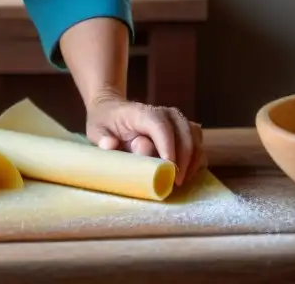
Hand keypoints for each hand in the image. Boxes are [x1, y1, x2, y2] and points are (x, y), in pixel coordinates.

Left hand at [85, 92, 204, 185]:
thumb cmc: (105, 123)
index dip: (167, 146)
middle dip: (183, 160)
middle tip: (174, 183)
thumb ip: (102, 138)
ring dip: (191, 162)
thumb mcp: (96, 130)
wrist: (113, 110)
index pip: (161, 125)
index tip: (168, 168)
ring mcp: (178, 120)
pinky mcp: (185, 130)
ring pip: (195, 139)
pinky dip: (196, 161)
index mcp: (142, 112)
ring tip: (179, 182)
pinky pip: (198, 144)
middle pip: (184, 133)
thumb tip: (110, 145)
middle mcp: (165, 113)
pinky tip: (186, 175)